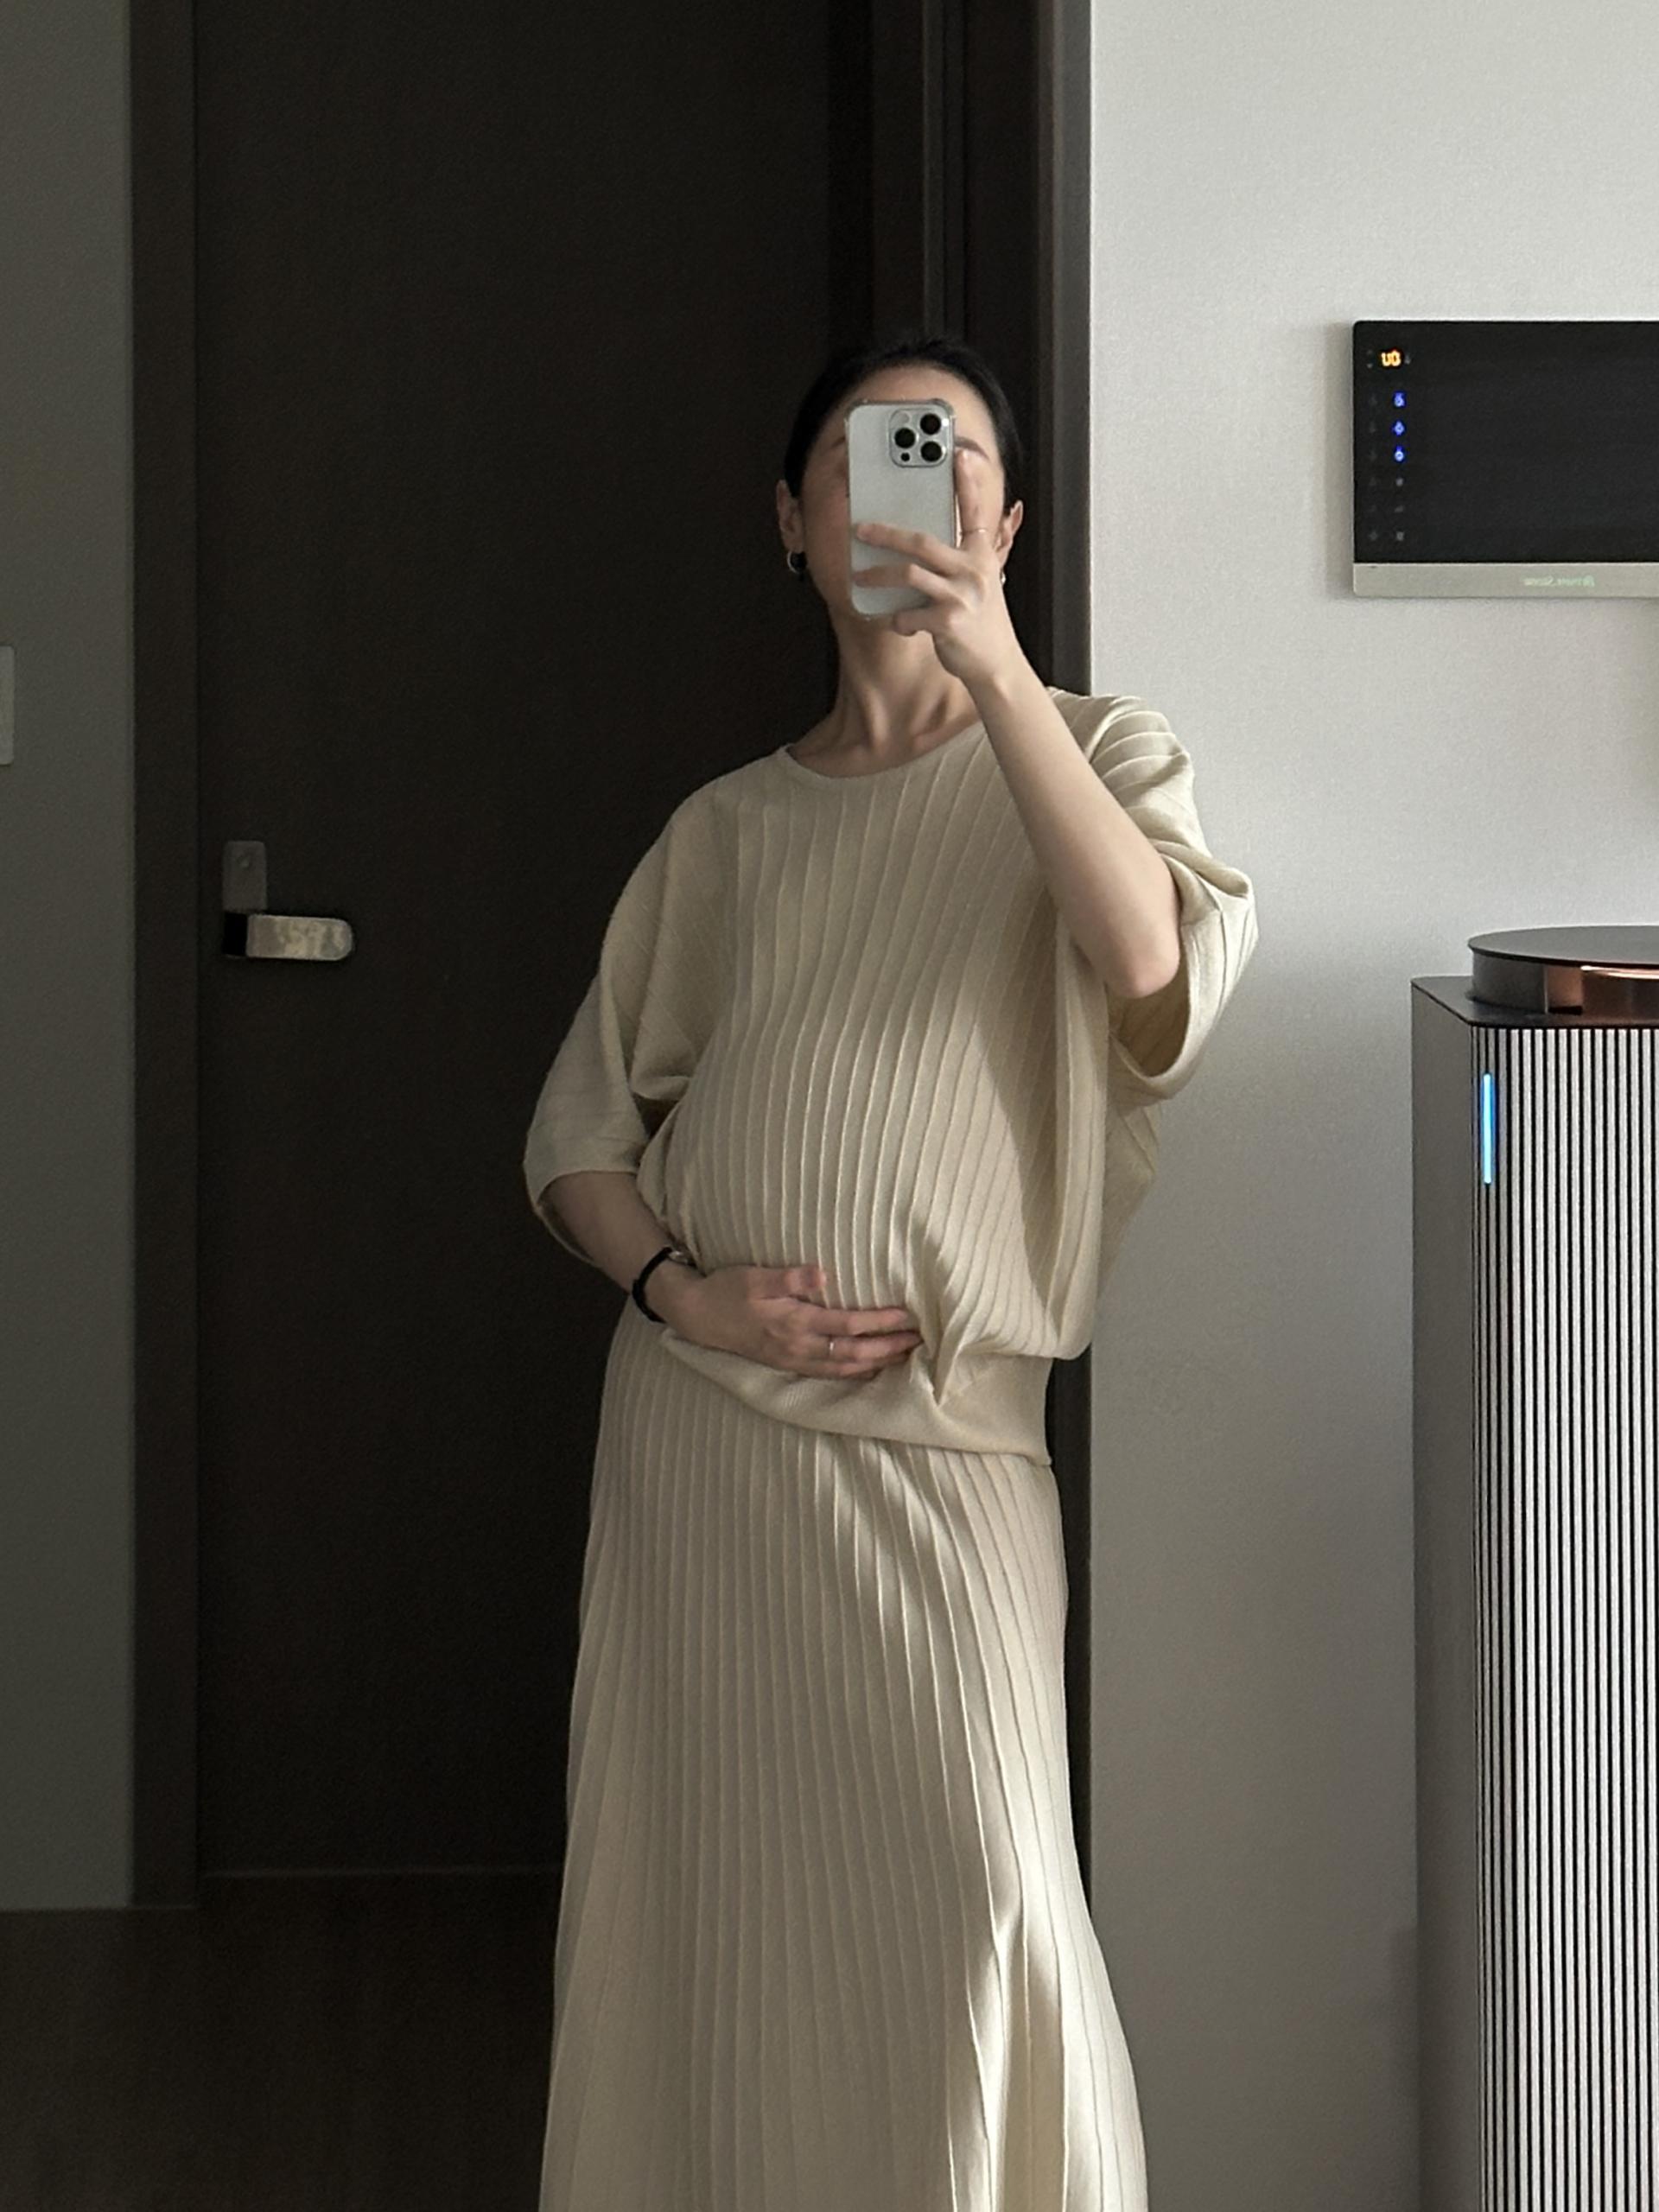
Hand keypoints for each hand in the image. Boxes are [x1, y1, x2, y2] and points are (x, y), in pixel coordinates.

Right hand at [653, 1262, 923, 1382]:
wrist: (699, 1317)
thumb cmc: (728, 1291)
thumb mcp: (754, 1276)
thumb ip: (789, 1277)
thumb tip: (823, 1275)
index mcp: (794, 1322)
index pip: (848, 1325)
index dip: (880, 1322)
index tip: (907, 1316)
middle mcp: (799, 1347)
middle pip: (854, 1353)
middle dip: (889, 1348)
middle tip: (919, 1341)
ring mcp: (794, 1360)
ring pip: (845, 1369)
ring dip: (877, 1363)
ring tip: (904, 1356)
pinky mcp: (789, 1364)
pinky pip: (830, 1374)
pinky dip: (855, 1373)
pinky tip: (870, 1368)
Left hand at [850, 445, 1025, 690]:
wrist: (996, 664)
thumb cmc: (980, 622)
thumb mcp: (978, 584)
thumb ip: (956, 561)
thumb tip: (915, 547)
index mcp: (981, 556)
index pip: (973, 511)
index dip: (966, 482)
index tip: (957, 453)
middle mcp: (974, 570)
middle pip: (922, 541)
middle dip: (886, 533)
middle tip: (860, 528)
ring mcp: (962, 596)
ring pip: (908, 575)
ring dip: (878, 576)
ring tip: (860, 577)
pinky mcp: (950, 623)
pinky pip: (908, 615)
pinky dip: (896, 620)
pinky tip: (897, 623)